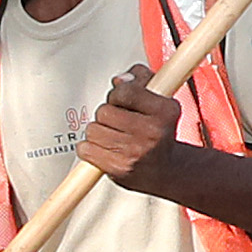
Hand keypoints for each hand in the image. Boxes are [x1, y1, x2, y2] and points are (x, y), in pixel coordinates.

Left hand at [74, 69, 180, 184]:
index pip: (126, 91)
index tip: (121, 99)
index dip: (117, 94)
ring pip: (93, 129)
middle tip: (119, 122)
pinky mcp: (118, 168)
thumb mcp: (160, 101)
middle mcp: (151, 132)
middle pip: (104, 111)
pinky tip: (104, 149)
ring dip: (98, 131)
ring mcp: (134, 152)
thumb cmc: (159, 133)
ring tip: (113, 137)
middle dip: (107, 114)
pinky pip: (85, 149)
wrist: (166, 170)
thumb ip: (140, 81)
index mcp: (164, 111)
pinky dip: (90, 148)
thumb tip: (119, 80)